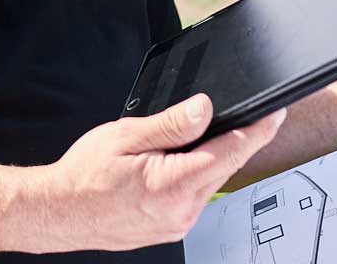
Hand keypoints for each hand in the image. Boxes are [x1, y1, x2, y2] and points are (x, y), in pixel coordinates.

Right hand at [23, 95, 286, 252]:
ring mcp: (179, 224)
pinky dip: (195, 175)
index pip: (231, 152)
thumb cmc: (84, 174)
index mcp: (173, 185)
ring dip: (211, 159)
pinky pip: (197, 196)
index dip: (258, 129)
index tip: (276, 112)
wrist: (60, 211)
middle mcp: (182, 211)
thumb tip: (206, 108)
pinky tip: (174, 164)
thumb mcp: (127, 136)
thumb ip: (172, 124)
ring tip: (183, 141)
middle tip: (233, 114)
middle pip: (226, 166)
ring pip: (212, 181)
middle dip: (235, 139)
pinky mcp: (173, 229)